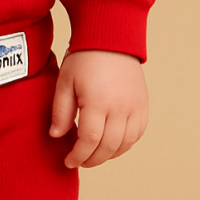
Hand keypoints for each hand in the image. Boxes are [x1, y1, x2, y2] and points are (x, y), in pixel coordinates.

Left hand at [49, 49, 148, 168]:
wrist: (110, 38)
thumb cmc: (84, 58)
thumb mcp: (64, 82)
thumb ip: (61, 111)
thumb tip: (56, 136)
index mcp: (98, 101)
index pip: (89, 140)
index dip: (78, 156)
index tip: (68, 161)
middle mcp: (120, 107)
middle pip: (108, 146)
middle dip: (92, 159)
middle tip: (80, 161)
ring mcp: (135, 106)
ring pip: (125, 144)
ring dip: (109, 155)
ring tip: (94, 155)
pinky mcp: (143, 104)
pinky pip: (138, 133)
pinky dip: (125, 144)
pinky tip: (112, 145)